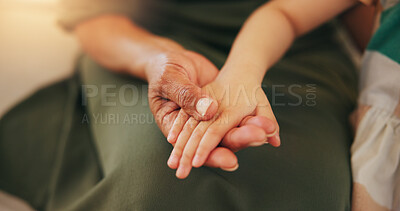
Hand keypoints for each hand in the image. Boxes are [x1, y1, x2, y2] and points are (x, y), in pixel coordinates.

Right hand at [146, 49, 278, 171]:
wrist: (172, 59)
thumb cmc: (163, 70)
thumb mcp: (169, 79)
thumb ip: (187, 95)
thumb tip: (208, 111)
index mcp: (176, 127)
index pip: (195, 147)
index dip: (211, 155)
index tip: (230, 160)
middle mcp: (195, 128)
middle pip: (218, 141)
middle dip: (238, 140)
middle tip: (259, 137)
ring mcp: (210, 117)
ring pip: (229, 129)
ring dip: (248, 132)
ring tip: (265, 132)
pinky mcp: (221, 108)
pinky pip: (237, 114)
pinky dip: (251, 119)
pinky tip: (267, 124)